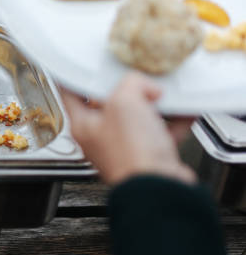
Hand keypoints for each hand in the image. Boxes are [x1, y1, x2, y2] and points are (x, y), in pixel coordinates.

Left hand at [61, 73, 196, 185]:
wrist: (158, 188)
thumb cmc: (131, 153)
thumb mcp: (125, 102)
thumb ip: (131, 84)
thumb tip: (142, 85)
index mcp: (83, 125)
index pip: (71, 93)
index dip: (76, 76)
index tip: (80, 66)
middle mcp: (100, 138)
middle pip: (109, 104)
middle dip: (125, 90)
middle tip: (136, 79)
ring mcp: (124, 148)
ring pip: (137, 118)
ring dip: (152, 105)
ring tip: (162, 94)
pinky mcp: (148, 157)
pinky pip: (160, 132)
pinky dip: (172, 121)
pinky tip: (183, 111)